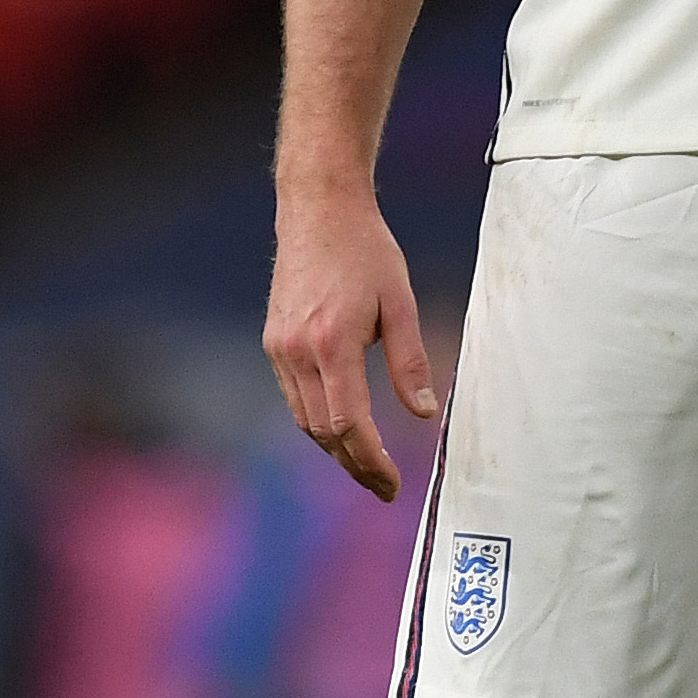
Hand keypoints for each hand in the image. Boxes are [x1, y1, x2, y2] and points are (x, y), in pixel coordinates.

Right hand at [264, 181, 438, 502]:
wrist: (318, 210)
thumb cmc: (366, 251)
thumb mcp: (401, 302)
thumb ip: (410, 361)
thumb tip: (424, 413)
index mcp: (332, 342)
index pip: (348, 423)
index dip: (371, 460)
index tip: (393, 482)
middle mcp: (297, 351)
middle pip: (323, 431)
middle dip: (355, 465)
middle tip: (385, 487)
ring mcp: (279, 348)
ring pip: (305, 419)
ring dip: (335, 449)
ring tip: (368, 467)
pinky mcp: (273, 342)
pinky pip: (295, 398)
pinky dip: (319, 421)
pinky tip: (344, 429)